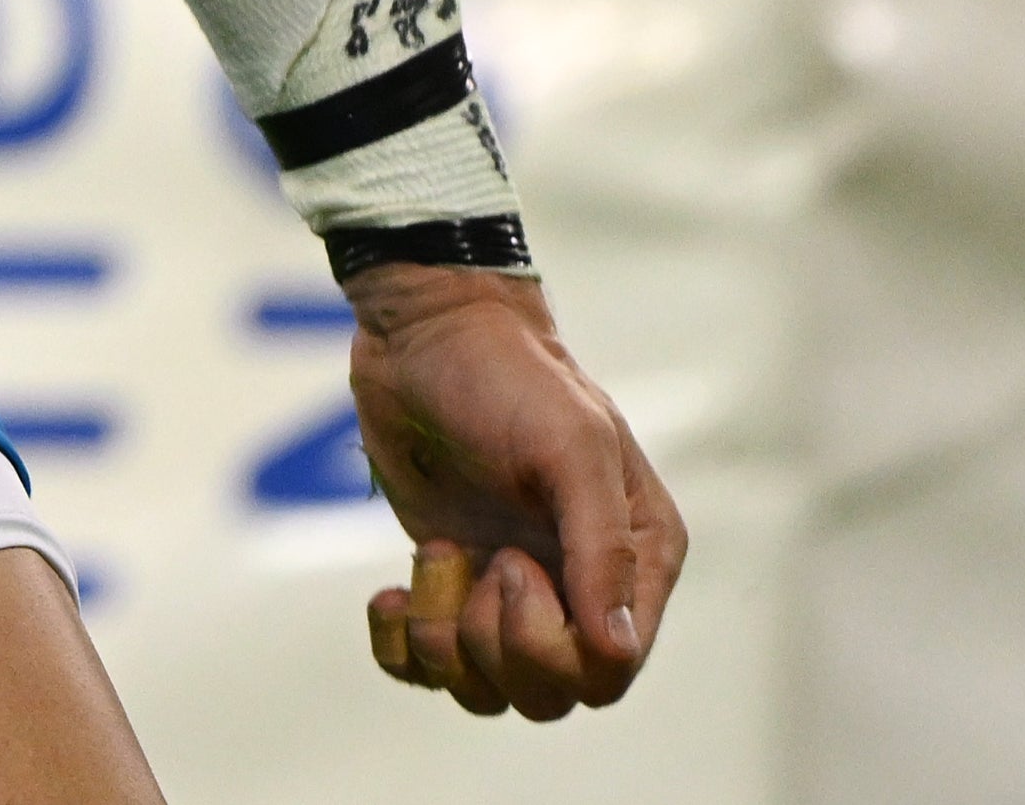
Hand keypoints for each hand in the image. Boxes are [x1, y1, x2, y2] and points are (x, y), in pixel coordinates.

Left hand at [350, 264, 680, 717]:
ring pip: (486, 689)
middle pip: (549, 694)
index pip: (608, 672)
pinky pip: (423, 669)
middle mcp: (578, 589)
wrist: (424, 331)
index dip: (555, 644)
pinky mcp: (446, 584)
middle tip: (479, 556)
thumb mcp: (571, 446)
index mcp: (635, 562)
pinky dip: (399, 644)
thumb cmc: (511, 377)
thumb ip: (601, 548)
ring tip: (434, 557)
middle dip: (498, 644)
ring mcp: (507, 592)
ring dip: (444, 641)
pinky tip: (389, 591)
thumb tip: (616, 651)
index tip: (514, 561)